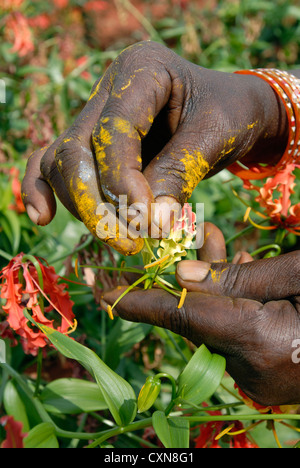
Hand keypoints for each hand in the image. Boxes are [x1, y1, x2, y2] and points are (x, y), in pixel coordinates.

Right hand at [21, 41, 287, 254]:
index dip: (123, 181)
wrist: (230, 111)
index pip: (114, 130)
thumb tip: (150, 225)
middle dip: (95, 202)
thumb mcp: (215, 136)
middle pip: (75, 149)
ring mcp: (95, 116)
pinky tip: (43, 218)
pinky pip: (55, 165)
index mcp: (142, 69)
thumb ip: (179, 174)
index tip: (147, 222)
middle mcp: (109, 90)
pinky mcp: (92, 143)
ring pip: (63, 163)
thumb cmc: (229, 114)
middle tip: (129, 241)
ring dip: (84, 208)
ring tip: (122, 239)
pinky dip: (47, 191)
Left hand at [102, 223, 299, 406]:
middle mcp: (251, 369)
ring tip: (211, 238)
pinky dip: (228, 303)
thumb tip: (181, 275)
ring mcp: (259, 377)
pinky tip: (239, 273)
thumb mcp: (297, 275)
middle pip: (196, 316)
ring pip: (214, 322)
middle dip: (182, 274)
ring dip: (209, 282)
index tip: (104, 293)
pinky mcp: (266, 373)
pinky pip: (231, 334)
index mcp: (257, 341)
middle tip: (171, 236)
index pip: (182, 317)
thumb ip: (238, 278)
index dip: (139, 303)